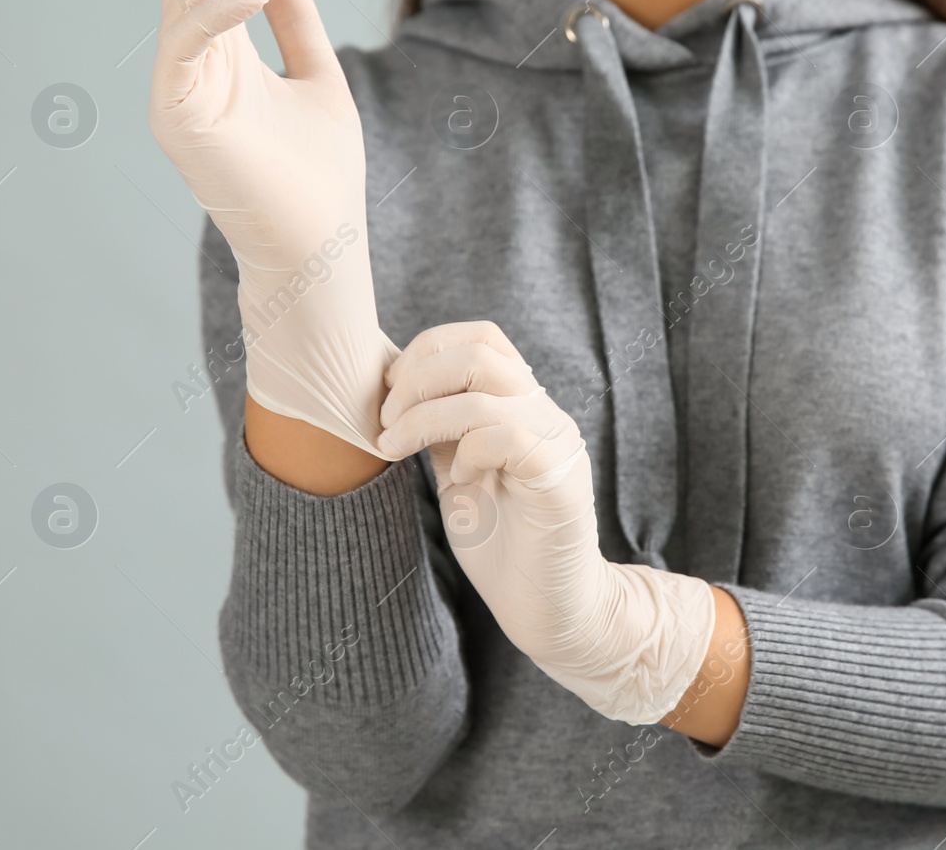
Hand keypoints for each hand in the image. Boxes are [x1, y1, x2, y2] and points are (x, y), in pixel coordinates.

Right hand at [148, 0, 397, 455]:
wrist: (320, 247)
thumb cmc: (322, 175)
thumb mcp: (319, 76)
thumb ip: (299, 21)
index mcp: (223, 55)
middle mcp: (193, 66)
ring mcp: (178, 90)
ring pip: (190, 1)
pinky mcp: (176, 117)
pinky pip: (190, 46)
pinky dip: (222, 11)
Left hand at [378, 321, 715, 723]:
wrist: (549, 606)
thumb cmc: (502, 544)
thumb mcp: (457, 472)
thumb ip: (438, 430)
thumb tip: (391, 393)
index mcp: (522, 406)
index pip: (482, 338)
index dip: (428, 350)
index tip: (389, 393)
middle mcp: (544, 413)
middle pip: (479, 352)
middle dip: (417, 379)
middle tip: (386, 421)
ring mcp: (556, 442)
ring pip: (486, 389)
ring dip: (424, 414)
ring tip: (396, 448)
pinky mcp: (559, 478)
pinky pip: (509, 435)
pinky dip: (467, 450)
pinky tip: (457, 481)